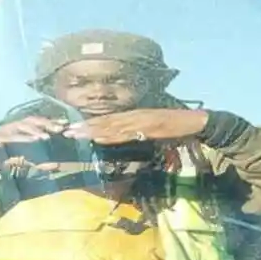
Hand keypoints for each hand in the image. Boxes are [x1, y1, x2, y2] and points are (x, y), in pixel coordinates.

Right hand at [0, 115, 66, 166]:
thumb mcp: (22, 160)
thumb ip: (38, 162)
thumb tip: (57, 166)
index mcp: (19, 129)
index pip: (37, 123)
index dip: (51, 123)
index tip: (66, 126)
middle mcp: (12, 126)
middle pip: (32, 121)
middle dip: (46, 123)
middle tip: (60, 128)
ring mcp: (4, 130)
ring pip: (21, 126)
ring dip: (34, 130)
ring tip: (46, 136)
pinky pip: (10, 136)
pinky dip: (22, 138)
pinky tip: (31, 140)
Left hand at [65, 108, 209, 145]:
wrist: (196, 123)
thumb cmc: (176, 129)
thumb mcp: (152, 133)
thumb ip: (138, 135)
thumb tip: (123, 144)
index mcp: (133, 116)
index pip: (107, 121)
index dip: (89, 125)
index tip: (72, 129)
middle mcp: (133, 115)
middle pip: (104, 121)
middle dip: (84, 127)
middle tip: (64, 131)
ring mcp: (140, 119)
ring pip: (111, 125)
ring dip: (91, 130)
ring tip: (75, 134)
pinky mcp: (147, 125)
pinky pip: (126, 131)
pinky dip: (111, 133)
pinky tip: (98, 136)